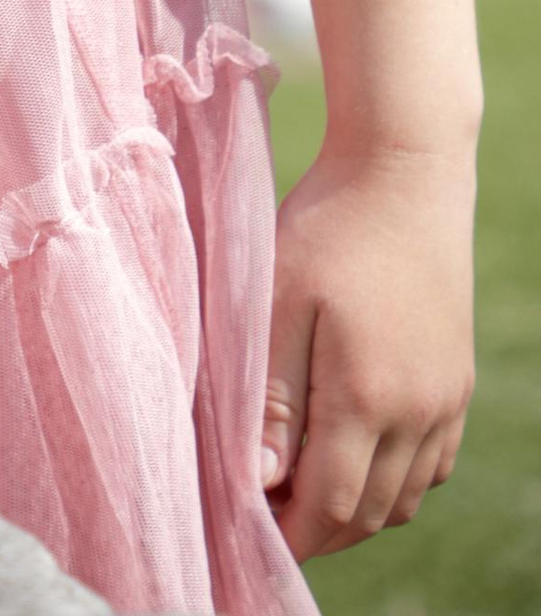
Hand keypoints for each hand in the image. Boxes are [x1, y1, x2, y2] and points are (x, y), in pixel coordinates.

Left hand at [264, 147, 474, 557]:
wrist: (404, 172)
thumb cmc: (328, 227)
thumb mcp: (279, 302)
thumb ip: (271, 397)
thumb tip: (260, 479)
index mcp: (367, 398)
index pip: (330, 507)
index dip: (288, 531)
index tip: (247, 522)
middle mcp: (418, 414)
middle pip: (368, 514)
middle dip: (316, 530)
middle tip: (266, 509)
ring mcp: (445, 402)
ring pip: (403, 499)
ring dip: (354, 510)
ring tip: (301, 484)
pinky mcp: (457, 384)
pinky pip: (432, 467)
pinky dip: (394, 482)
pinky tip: (355, 454)